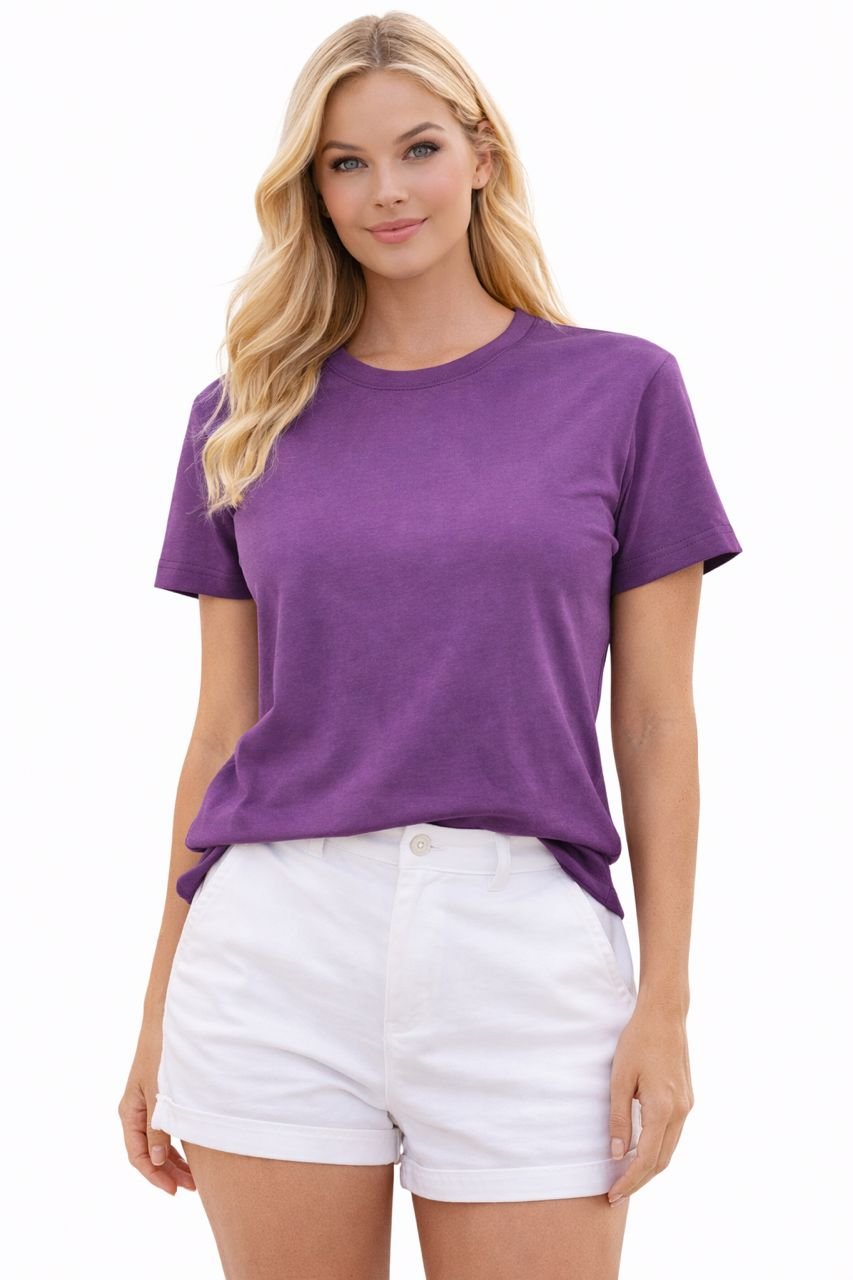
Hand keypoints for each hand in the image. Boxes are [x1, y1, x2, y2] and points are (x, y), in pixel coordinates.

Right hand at [118, 1019, 195, 1195]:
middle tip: (192, 1187)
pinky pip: (165, 1127)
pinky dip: (177, 1142)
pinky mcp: (159, 1095)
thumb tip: (156, 1161)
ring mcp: (147, 1103)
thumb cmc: (162, 1054)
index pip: (138, 1156)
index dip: (154, 1176)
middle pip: (149, 1152)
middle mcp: (136, 1111)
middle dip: (168, 1172)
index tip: (173, 1191)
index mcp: (130, 1112)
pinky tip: (192, 1150)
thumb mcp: (160, 1093)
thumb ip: (158, 1127)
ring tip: (195, 1177)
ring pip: (158, 1142)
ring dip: (174, 1160)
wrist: (165, 1021)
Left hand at [606, 1000, 693, 1204]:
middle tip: (616, 1192)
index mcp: (663, 1109)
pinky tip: (641, 1149)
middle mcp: (681, 1112)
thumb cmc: (638, 1041)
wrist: (665, 1015)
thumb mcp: (620, 1078)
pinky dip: (658, 1148)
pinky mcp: (687, 1098)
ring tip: (625, 1176)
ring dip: (649, 1166)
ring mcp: (687, 1106)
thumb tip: (618, 1154)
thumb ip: (620, 1118)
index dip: (630, 1181)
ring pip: (670, 1149)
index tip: (612, 1194)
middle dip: (640, 1180)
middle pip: (662, 1161)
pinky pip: (673, 1134)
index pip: (647, 1159)